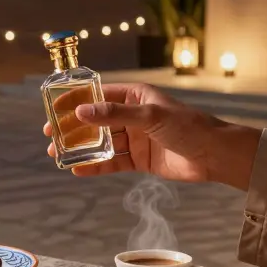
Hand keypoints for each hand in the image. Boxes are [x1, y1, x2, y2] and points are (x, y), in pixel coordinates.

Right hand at [42, 82, 261, 189]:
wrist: (215, 156)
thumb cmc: (188, 127)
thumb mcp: (150, 116)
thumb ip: (115, 114)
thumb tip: (82, 112)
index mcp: (136, 95)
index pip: (98, 95)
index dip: (75, 102)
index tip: (54, 110)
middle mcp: (133, 115)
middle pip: (96, 121)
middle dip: (73, 129)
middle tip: (51, 136)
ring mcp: (136, 138)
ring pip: (102, 143)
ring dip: (81, 149)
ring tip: (58, 155)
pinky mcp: (140, 159)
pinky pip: (113, 162)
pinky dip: (96, 166)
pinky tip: (78, 170)